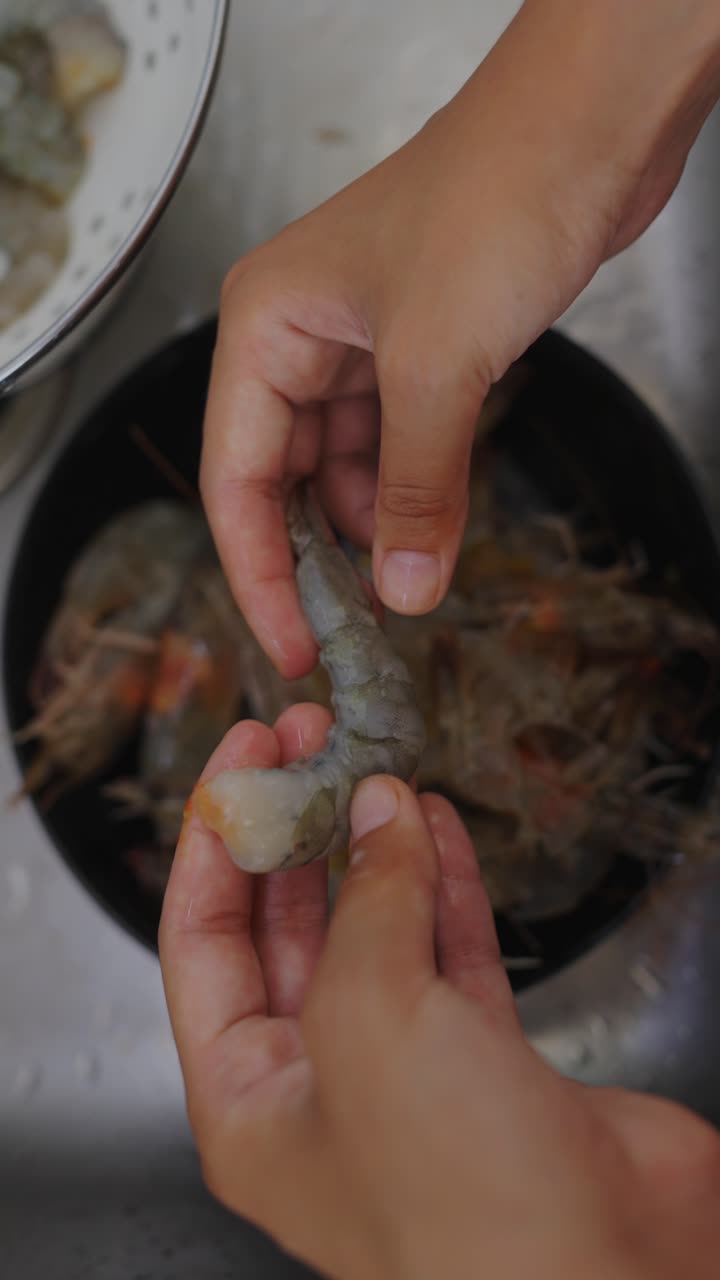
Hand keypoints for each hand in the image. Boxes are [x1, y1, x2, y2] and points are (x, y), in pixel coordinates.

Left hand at [160, 704, 719, 1279]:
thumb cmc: (458, 1198)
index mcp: (248, 1102)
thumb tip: (376, 808)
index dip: (216, 840)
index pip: (202, 942)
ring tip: (375, 767)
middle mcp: (321, 1089)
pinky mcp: (489, 1062)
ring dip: (378, 850)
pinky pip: (451, 954)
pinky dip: (446, 886)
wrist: (609, 1276)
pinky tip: (438, 825)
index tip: (242, 758)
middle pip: (290, 930)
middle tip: (312, 743)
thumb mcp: (370, 1021)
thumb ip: (368, 903)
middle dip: (299, 831)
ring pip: (379, 934)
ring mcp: (409, 1075)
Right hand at [201, 0, 719, 677]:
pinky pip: (397, 441)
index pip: (235, 478)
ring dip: (370, 526)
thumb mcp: (439, 365)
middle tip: (345, 633)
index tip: (293, 644)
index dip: (260, 573)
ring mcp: (359, 341)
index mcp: (264, 326)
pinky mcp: (418, 346)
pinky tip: (429, 530)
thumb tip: (403, 593)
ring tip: (398, 588)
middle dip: (314, 555)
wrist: (589, 127)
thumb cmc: (496, 201)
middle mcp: (297, 334)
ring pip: (341, 464)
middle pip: (279, 476)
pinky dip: (411, 489)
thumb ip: (417, 488)